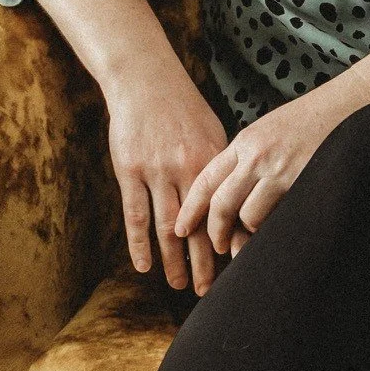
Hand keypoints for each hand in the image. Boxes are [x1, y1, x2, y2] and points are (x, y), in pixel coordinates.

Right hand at [103, 60, 237, 297]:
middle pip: (199, 226)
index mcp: (212, 161)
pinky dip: (139, 244)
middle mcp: (186, 168)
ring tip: (179, 285)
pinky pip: (135, 215)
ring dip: (174, 260)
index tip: (239, 266)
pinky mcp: (129, 171)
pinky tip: (144, 266)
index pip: (225, 211)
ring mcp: (156, 170)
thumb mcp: (212, 132)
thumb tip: (240, 200)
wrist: (145, 80)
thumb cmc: (182, 107)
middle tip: (209, 290)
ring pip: (167, 227)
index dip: (232, 240)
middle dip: (206, 262)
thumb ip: (221, 168)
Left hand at [172, 85, 349, 265]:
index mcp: (244, 141)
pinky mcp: (300, 182)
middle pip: (221, 203)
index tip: (180, 228)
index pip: (206, 179)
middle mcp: (256, 155)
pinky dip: (272, 227)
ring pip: (247, 215)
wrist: (348, 106)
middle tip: (217, 247)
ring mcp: (278, 169)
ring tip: (254, 235)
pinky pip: (276, 216)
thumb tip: (229, 190)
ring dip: (249, 231)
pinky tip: (277, 227)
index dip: (191, 208)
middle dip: (215, 231)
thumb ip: (247, 157)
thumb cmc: (311, 121)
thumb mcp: (269, 131)